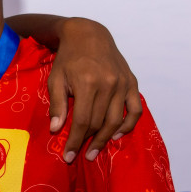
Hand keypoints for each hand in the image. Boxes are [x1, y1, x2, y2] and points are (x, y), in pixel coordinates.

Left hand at [46, 18, 142, 162]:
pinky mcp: (132, 82)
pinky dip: (128, 125)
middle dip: (88, 142)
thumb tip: (56, 130)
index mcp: (87, 83)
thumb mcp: (55, 79)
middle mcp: (108, 84)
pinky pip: (135, 110)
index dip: (75, 141)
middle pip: (98, 123)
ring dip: (105, 139)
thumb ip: (57, 104)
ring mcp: (123, 84)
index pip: (81, 121)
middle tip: (81, 156)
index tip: (69, 156)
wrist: (89, 35)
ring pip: (115, 120)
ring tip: (95, 150)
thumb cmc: (68, 59)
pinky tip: (116, 135)